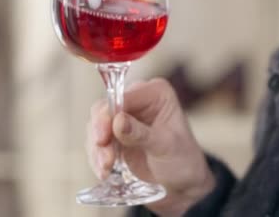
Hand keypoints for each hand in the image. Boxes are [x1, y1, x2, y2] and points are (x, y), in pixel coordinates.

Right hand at [86, 78, 215, 215]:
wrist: (182, 184)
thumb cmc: (182, 160)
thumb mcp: (165, 146)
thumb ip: (141, 134)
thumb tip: (118, 121)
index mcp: (156, 93)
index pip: (124, 97)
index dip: (109, 114)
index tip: (103, 137)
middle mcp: (138, 101)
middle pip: (104, 108)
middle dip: (100, 133)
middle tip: (105, 157)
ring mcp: (124, 118)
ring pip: (97, 126)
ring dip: (98, 149)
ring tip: (106, 168)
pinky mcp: (114, 137)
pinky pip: (96, 143)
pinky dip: (97, 157)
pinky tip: (105, 171)